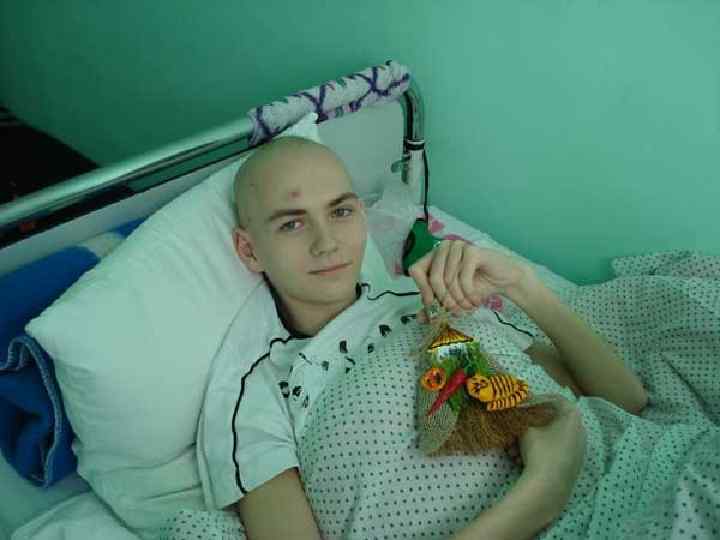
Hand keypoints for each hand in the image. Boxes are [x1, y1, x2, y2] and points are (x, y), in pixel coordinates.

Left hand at [408, 241, 530, 317]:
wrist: (504, 280)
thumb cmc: (476, 286)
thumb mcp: (453, 298)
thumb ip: (436, 306)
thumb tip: (420, 318)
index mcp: (433, 256)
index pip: (415, 269)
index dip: (422, 289)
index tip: (432, 304)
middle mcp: (443, 248)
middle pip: (433, 278)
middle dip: (444, 299)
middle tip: (456, 311)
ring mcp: (457, 246)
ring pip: (448, 279)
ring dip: (459, 299)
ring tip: (468, 306)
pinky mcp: (472, 250)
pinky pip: (463, 277)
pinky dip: (469, 293)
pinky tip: (475, 300)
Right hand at [516, 396, 585, 510]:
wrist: (549, 488)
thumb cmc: (540, 451)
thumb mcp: (525, 428)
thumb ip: (521, 413)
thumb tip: (515, 402)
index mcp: (572, 417)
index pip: (555, 400)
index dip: (536, 400)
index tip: (522, 405)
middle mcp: (580, 431)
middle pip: (551, 421)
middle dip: (529, 425)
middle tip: (514, 430)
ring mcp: (578, 449)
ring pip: (550, 438)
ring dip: (530, 440)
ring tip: (512, 451)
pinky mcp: (573, 464)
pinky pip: (554, 450)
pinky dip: (538, 451)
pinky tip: (520, 460)